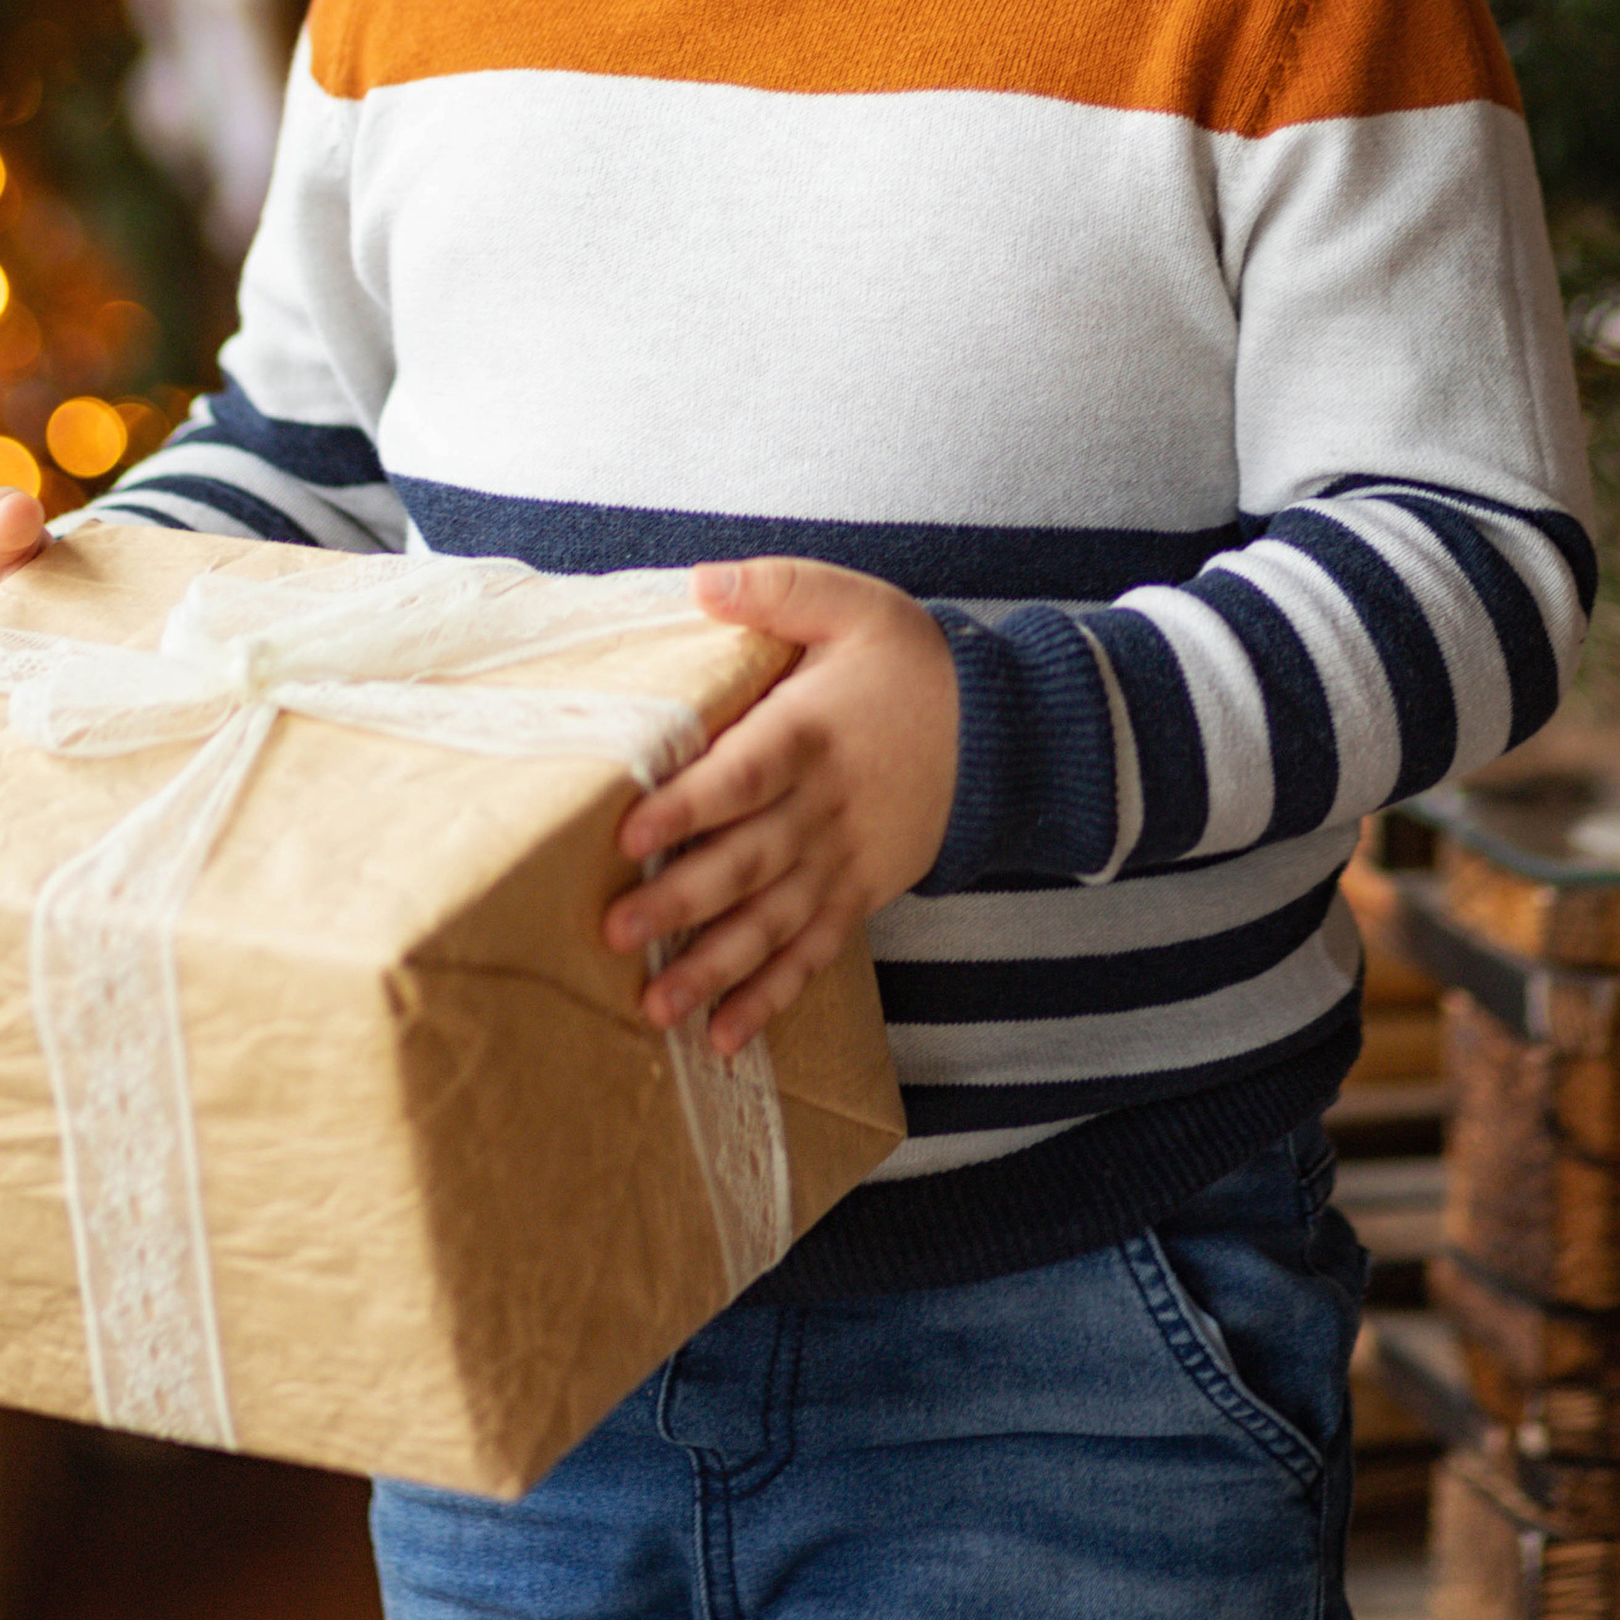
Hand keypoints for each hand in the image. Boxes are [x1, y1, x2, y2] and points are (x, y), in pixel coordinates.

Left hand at [604, 557, 958, 1057]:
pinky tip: (724, 1038)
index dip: (689, 805)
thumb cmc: (912, 661)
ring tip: (654, 1006)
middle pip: (747, 861)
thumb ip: (775, 588)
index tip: (629, 834)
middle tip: (615, 932)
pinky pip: (812, 955)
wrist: (1004, 730)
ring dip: (714, 968)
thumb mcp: (851, 603)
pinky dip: (771, 998)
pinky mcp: (859, 895)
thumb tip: (699, 581)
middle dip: (680, 901)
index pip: (744, 775)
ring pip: (772, 924)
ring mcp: (844, 862)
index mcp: (811, 735)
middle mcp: (825, 810)